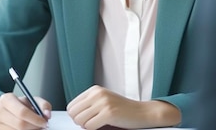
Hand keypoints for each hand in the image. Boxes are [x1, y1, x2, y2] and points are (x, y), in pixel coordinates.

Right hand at [0, 93, 51, 129]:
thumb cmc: (16, 105)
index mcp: (6, 100)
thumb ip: (41, 104)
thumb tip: (47, 114)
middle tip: (42, 126)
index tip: (44, 122)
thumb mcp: (29, 100)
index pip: (22, 112)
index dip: (36, 119)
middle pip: (20, 125)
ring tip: (34, 127)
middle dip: (34, 127)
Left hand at [66, 85, 180, 128]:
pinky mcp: (109, 113)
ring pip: (79, 120)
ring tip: (97, 124)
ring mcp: (103, 103)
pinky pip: (89, 127)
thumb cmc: (123, 110)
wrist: (143, 112)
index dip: (76, 116)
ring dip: (86, 127)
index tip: (86, 119)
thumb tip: (72, 115)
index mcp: (94, 90)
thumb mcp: (104, 101)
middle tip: (91, 124)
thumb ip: (89, 104)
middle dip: (79, 122)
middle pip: (73, 113)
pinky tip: (102, 126)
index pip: (72, 106)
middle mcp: (97, 94)